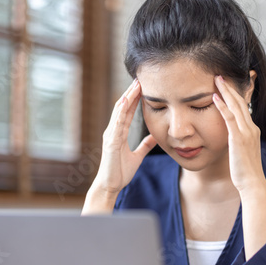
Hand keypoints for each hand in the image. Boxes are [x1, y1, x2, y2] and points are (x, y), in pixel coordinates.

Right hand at [92, 79, 156, 198]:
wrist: (110, 186)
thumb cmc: (120, 172)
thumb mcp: (137, 156)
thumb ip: (145, 145)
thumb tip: (155, 137)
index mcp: (119, 133)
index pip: (128, 111)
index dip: (135, 98)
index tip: (143, 86)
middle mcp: (113, 131)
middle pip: (123, 107)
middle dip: (131, 93)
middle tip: (140, 78)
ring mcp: (111, 135)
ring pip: (119, 112)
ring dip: (127, 97)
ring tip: (135, 84)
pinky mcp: (111, 142)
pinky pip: (116, 124)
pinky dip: (121, 111)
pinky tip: (126, 101)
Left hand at [213, 75, 264, 192]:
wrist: (252, 183)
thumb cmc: (245, 171)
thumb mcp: (242, 152)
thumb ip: (237, 141)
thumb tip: (230, 138)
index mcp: (252, 131)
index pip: (243, 108)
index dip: (235, 95)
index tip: (226, 85)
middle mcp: (251, 128)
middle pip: (241, 102)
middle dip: (230, 88)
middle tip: (220, 75)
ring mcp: (246, 132)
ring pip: (236, 106)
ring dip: (226, 91)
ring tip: (217, 79)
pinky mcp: (239, 138)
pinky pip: (229, 118)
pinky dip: (222, 106)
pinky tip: (214, 97)